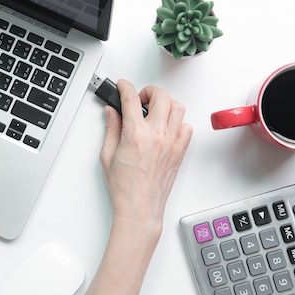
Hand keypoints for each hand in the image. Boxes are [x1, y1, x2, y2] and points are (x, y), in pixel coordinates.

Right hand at [80, 80, 192, 294]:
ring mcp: (171, 142)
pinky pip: (187, 127)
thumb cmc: (124, 187)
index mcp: (135, 134)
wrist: (140, 209)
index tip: (122, 86)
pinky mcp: (180, 151)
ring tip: (155, 110)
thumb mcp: (107, 155)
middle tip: (140, 98)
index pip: (131, 98)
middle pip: (161, 95)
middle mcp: (157, 135)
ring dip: (166, 104)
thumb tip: (111, 113)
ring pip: (178, 107)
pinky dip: (178, 122)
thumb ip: (111, 129)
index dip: (124, 86)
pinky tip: (167, 127)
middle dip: (149, 90)